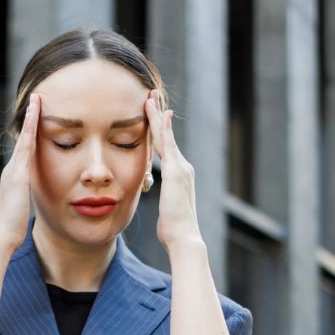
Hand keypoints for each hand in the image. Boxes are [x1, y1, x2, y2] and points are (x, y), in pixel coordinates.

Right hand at [0, 93, 40, 254]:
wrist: (0, 237)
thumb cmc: (11, 230)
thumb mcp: (20, 213)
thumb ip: (23, 204)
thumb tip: (26, 207)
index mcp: (14, 178)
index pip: (24, 151)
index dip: (30, 135)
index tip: (36, 119)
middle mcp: (11, 170)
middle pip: (22, 139)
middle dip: (29, 119)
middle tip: (36, 98)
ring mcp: (13, 170)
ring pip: (24, 137)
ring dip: (31, 117)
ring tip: (38, 98)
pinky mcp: (18, 173)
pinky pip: (27, 143)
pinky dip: (31, 126)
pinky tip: (37, 111)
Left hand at [143, 89, 202, 251]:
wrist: (184, 238)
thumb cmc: (173, 231)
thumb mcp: (166, 212)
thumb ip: (165, 202)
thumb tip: (164, 208)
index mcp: (178, 176)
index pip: (166, 148)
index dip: (159, 131)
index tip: (153, 114)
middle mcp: (182, 168)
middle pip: (167, 136)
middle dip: (159, 116)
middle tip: (152, 96)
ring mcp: (180, 168)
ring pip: (166, 135)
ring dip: (158, 115)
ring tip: (150, 97)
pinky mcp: (176, 171)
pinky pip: (167, 143)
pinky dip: (161, 127)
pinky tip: (158, 112)